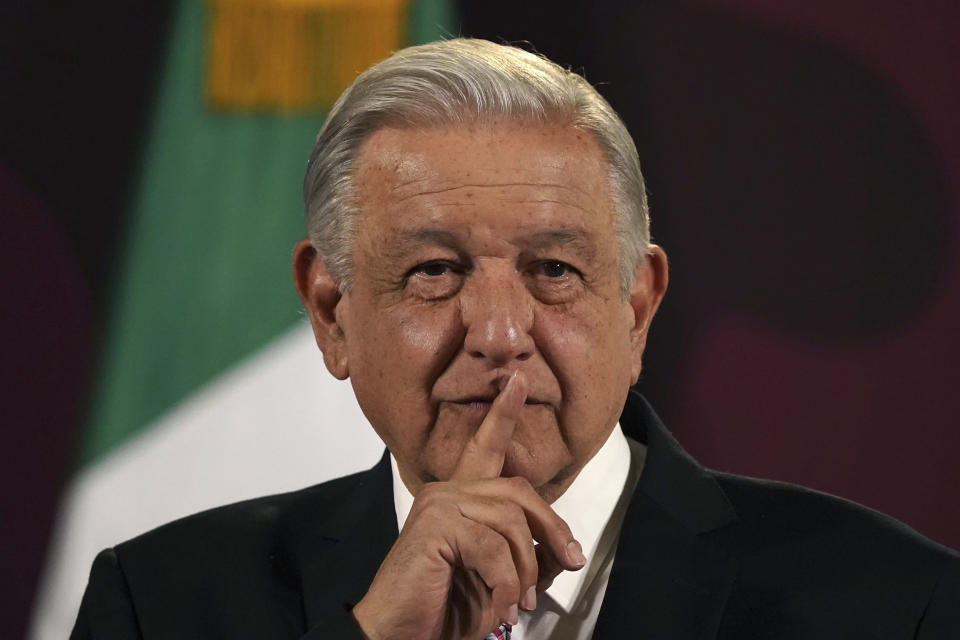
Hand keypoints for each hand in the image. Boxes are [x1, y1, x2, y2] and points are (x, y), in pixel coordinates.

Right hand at [351, 371, 586, 638]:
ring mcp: (438, 505)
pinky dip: (507, 583)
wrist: (400, 637)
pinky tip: (501, 605)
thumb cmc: (446, 609)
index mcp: (459, 499)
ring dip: (525, 571)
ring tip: (519, 603)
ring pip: (510, 522)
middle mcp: (446, 493)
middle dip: (552, 530)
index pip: (484, 447)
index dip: (503, 414)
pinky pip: (493, 547)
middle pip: (519, 492)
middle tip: (570, 563)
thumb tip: (566, 550)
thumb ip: (531, 557)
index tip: (518, 381)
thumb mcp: (503, 581)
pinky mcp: (435, 525)